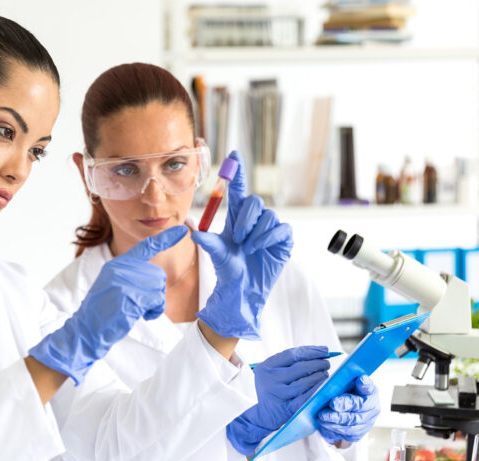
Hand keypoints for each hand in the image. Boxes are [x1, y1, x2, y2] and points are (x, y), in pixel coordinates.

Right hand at [29, 225, 187, 384]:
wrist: (87, 329)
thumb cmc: (104, 312)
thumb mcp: (115, 285)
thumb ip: (131, 276)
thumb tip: (157, 277)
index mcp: (118, 264)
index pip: (146, 246)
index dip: (166, 238)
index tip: (182, 230)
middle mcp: (121, 268)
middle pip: (158, 274)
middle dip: (155, 293)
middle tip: (140, 305)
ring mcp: (124, 280)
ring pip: (159, 287)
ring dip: (154, 304)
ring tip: (137, 311)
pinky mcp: (129, 295)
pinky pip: (156, 299)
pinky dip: (153, 311)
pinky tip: (140, 316)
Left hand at [192, 151, 292, 338]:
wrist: (242, 289)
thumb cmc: (228, 270)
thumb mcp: (216, 253)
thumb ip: (208, 242)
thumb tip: (194, 233)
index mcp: (238, 217)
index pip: (239, 190)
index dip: (238, 173)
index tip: (234, 153)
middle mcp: (255, 220)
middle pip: (256, 202)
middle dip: (245, 218)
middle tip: (237, 237)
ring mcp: (270, 229)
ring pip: (269, 215)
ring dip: (256, 232)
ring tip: (247, 247)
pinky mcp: (283, 239)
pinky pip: (280, 229)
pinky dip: (268, 238)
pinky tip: (259, 248)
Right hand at [226, 346, 329, 455]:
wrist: (262, 414)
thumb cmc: (272, 389)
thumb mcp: (271, 373)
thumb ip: (288, 362)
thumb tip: (317, 352)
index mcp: (266, 367)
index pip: (291, 354)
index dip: (310, 351)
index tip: (324, 350)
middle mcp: (270, 379)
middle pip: (300, 367)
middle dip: (317, 363)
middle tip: (326, 363)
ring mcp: (278, 394)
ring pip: (305, 381)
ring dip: (319, 376)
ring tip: (325, 373)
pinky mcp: (287, 407)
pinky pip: (306, 396)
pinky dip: (317, 389)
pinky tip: (323, 385)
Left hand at [317, 375, 379, 443]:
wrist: (348, 411)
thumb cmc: (347, 395)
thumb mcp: (346, 386)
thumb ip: (343, 383)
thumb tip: (333, 382)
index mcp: (369, 391)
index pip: (369, 386)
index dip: (365, 384)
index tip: (361, 379)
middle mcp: (371, 406)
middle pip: (359, 405)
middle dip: (345, 404)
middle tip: (332, 403)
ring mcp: (367, 421)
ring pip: (352, 421)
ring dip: (336, 418)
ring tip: (322, 415)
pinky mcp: (359, 432)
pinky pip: (347, 432)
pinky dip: (334, 427)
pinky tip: (324, 423)